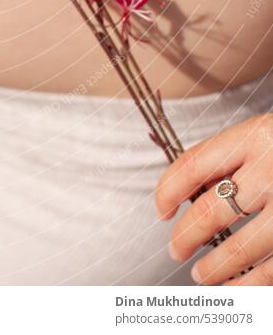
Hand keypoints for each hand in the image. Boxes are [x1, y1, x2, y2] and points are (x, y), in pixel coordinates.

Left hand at [156, 113, 272, 284]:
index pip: (193, 165)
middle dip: (186, 237)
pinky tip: (238, 289)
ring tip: (201, 276)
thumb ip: (232, 158)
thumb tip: (187, 194)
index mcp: (255, 136)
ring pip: (241, 251)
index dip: (168, 191)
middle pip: (211, 212)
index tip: (160, 209)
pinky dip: (252, 286)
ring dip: (215, 270)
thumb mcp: (264, 133)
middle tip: (176, 250)